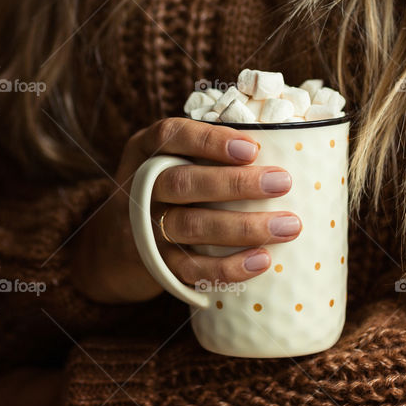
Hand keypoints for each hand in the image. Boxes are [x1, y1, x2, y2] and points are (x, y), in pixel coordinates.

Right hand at [71, 117, 299, 303]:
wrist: (117, 243)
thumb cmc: (168, 189)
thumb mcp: (171, 158)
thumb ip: (208, 151)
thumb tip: (287, 144)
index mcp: (145, 150)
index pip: (171, 135)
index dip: (210, 141)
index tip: (253, 148)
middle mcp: (139, 186)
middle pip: (182, 183)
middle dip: (235, 184)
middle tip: (282, 182)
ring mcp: (145, 228)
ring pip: (190, 226)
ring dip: (242, 227)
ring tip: (288, 226)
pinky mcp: (156, 265)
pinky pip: (191, 270)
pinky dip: (228, 267)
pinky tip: (262, 261)